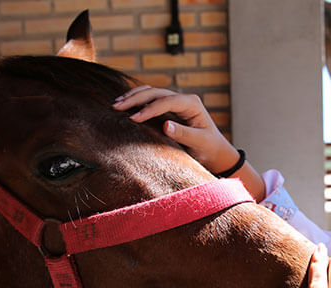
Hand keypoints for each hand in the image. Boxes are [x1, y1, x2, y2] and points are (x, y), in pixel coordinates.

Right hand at [113, 86, 266, 200]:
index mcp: (192, 104)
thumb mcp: (200, 143)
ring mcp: (175, 103)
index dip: (149, 109)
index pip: (167, 101)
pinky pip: (150, 101)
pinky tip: (123, 105)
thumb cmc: (209, 148)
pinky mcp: (168, 109)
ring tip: (115, 104)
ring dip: (133, 97)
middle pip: (156, 92)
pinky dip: (136, 101)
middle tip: (116, 106)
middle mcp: (183, 99)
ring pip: (151, 93)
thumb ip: (184, 134)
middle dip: (135, 98)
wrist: (215, 152)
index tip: (134, 118)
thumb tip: (165, 125)